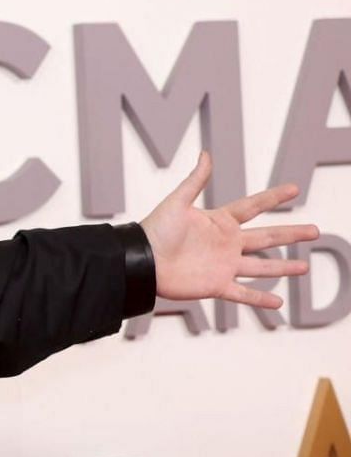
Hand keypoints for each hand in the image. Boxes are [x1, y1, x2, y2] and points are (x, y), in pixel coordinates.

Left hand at [139, 151, 319, 309]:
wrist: (141, 261)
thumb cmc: (154, 231)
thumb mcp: (177, 202)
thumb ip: (195, 180)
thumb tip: (206, 154)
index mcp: (219, 222)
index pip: (253, 207)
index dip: (273, 198)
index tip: (294, 189)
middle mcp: (226, 244)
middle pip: (266, 237)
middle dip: (291, 234)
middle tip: (315, 230)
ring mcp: (223, 266)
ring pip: (261, 267)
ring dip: (283, 268)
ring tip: (304, 267)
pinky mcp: (216, 285)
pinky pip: (243, 293)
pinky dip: (260, 299)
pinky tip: (278, 302)